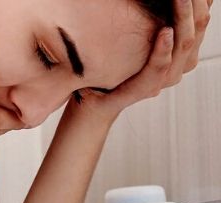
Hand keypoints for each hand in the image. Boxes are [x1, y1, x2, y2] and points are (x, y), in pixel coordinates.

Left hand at [75, 0, 212, 118]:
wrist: (94, 99)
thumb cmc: (114, 66)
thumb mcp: (140, 37)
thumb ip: (156, 18)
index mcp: (180, 51)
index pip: (199, 20)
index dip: (200, 2)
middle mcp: (178, 65)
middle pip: (195, 29)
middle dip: (193, 4)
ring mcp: (163, 78)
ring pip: (183, 44)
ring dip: (182, 18)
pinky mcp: (145, 89)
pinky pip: (158, 68)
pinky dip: (163, 49)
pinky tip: (165, 31)